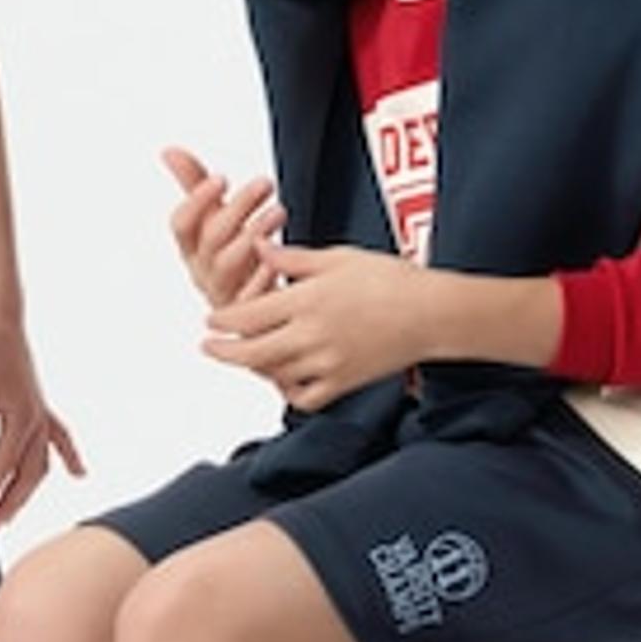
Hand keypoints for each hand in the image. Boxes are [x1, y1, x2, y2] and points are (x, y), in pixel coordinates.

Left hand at [0, 315, 85, 528]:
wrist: (1, 322)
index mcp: (19, 418)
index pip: (1, 466)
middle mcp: (37, 421)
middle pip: (26, 474)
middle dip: (9, 502)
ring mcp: (42, 415)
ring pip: (41, 464)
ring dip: (26, 491)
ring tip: (9, 513)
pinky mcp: (41, 407)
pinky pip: (59, 437)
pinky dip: (70, 455)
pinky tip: (80, 474)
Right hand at [163, 145, 287, 307]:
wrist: (256, 310)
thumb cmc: (233, 256)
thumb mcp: (214, 219)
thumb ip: (194, 185)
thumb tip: (168, 150)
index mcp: (191, 248)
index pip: (181, 224)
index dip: (197, 200)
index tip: (222, 178)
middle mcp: (202, 271)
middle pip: (211, 237)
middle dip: (239, 207)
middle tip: (265, 182)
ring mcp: (224, 293)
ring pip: (230, 262)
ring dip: (255, 232)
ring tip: (280, 210)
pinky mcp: (247, 313)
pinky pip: (251, 297)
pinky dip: (264, 274)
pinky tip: (279, 256)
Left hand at [202, 242, 436, 410]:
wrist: (433, 313)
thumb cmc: (390, 279)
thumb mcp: (337, 258)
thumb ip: (292, 258)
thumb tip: (257, 245)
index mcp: (305, 300)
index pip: (246, 316)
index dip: (221, 320)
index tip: (211, 319)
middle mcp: (310, 335)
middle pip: (250, 352)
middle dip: (223, 351)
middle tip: (207, 347)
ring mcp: (326, 363)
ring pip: (274, 375)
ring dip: (255, 368)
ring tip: (245, 357)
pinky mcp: (344, 383)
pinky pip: (305, 396)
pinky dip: (289, 391)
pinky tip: (283, 379)